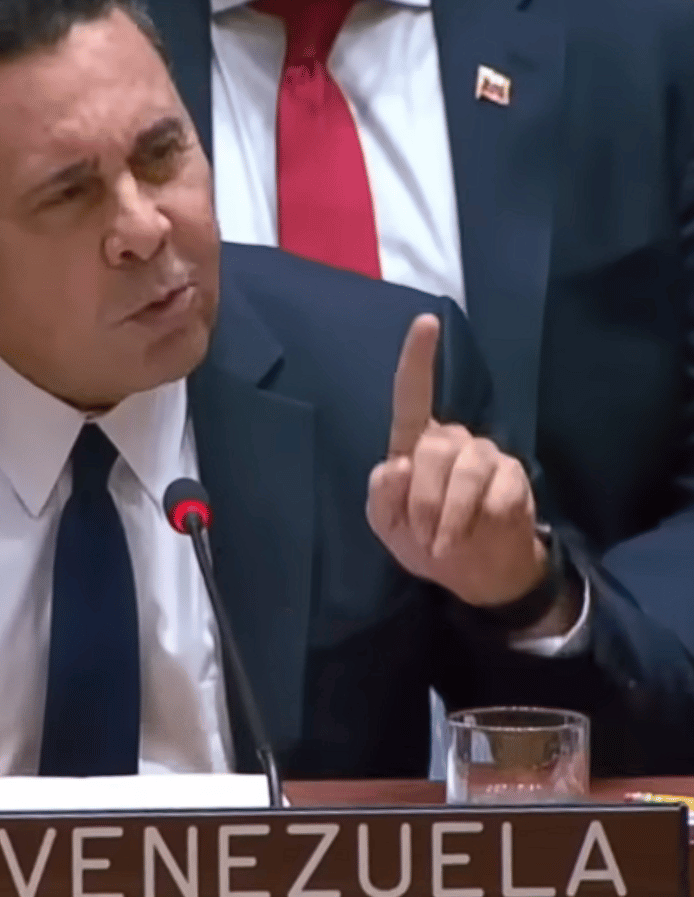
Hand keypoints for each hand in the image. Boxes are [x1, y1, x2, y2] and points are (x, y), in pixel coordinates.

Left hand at [366, 314, 546, 607]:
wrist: (474, 574)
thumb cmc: (424, 540)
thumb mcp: (387, 525)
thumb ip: (382, 495)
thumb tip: (397, 465)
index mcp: (414, 444)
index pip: (412, 395)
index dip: (417, 358)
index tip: (426, 321)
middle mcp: (451, 440)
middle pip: (434, 447)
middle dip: (423, 498)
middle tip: (423, 535)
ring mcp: (486, 456)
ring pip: (466, 467)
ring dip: (449, 513)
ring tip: (443, 543)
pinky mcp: (514, 478)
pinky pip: (497, 490)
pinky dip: (478, 520)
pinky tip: (474, 535)